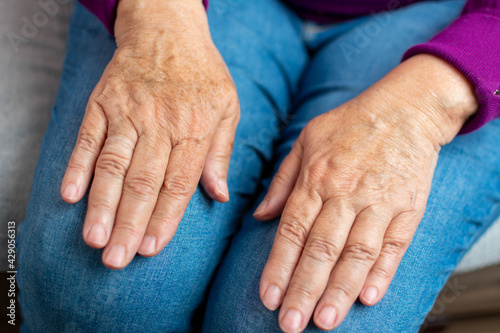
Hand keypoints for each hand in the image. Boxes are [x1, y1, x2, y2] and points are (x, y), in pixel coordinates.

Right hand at [60, 0, 238, 268]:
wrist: (167, 30)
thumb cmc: (203, 74)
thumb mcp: (228, 107)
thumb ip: (222, 153)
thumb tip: (220, 196)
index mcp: (195, 128)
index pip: (178, 183)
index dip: (165, 219)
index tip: (153, 249)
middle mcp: (160, 123)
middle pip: (144, 181)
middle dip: (131, 224)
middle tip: (118, 260)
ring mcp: (128, 112)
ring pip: (114, 164)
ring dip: (103, 204)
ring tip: (95, 239)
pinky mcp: (103, 103)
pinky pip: (88, 137)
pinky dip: (77, 166)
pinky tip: (69, 195)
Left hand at [254, 55, 476, 331]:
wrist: (405, 108)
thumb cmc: (349, 124)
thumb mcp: (305, 140)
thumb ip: (281, 180)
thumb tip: (259, 216)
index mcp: (316, 178)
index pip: (292, 230)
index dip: (278, 266)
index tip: (267, 297)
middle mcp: (345, 193)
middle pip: (321, 249)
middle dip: (304, 289)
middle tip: (290, 324)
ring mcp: (380, 201)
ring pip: (357, 253)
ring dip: (340, 290)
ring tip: (325, 321)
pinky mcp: (409, 207)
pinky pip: (395, 245)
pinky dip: (383, 272)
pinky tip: (368, 297)